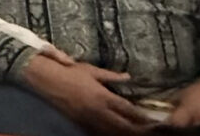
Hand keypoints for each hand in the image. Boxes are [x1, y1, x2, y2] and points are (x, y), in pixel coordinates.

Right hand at [20, 55, 153, 134]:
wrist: (46, 79)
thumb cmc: (70, 72)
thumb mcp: (91, 70)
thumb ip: (111, 76)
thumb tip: (128, 77)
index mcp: (104, 96)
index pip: (128, 110)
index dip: (141, 117)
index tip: (153, 121)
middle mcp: (99, 110)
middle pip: (122, 125)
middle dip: (136, 130)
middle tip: (147, 132)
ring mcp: (89, 118)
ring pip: (110, 131)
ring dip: (122, 132)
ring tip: (133, 133)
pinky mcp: (79, 122)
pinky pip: (97, 131)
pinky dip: (107, 133)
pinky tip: (113, 133)